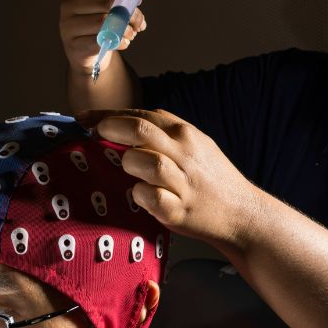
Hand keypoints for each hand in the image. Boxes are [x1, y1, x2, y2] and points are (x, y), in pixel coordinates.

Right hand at [59, 0, 160, 76]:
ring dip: (126, 29)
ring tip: (132, 33)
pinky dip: (119, 42)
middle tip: (141, 23)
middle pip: (107, 1)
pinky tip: (123, 42)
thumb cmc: (102, 18)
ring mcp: (69, 23)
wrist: (85, 49)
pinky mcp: (73, 44)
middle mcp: (71, 1)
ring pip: (105, 22)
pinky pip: (101, 41)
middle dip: (132, 13)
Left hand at [80, 108, 258, 248]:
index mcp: (185, 134)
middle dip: (110, 127)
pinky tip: (140, 194)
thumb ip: (165, 132)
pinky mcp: (177, 210)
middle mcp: (184, 154)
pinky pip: (148, 196)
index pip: (142, 114)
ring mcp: (181, 182)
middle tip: (95, 133)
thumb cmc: (211, 179)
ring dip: (128, 162)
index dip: (109, 114)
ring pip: (143, 161)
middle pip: (140, 130)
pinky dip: (138, 194)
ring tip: (130, 169)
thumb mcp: (196, 144)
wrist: (241, 214)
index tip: (86, 118)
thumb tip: (126, 121)